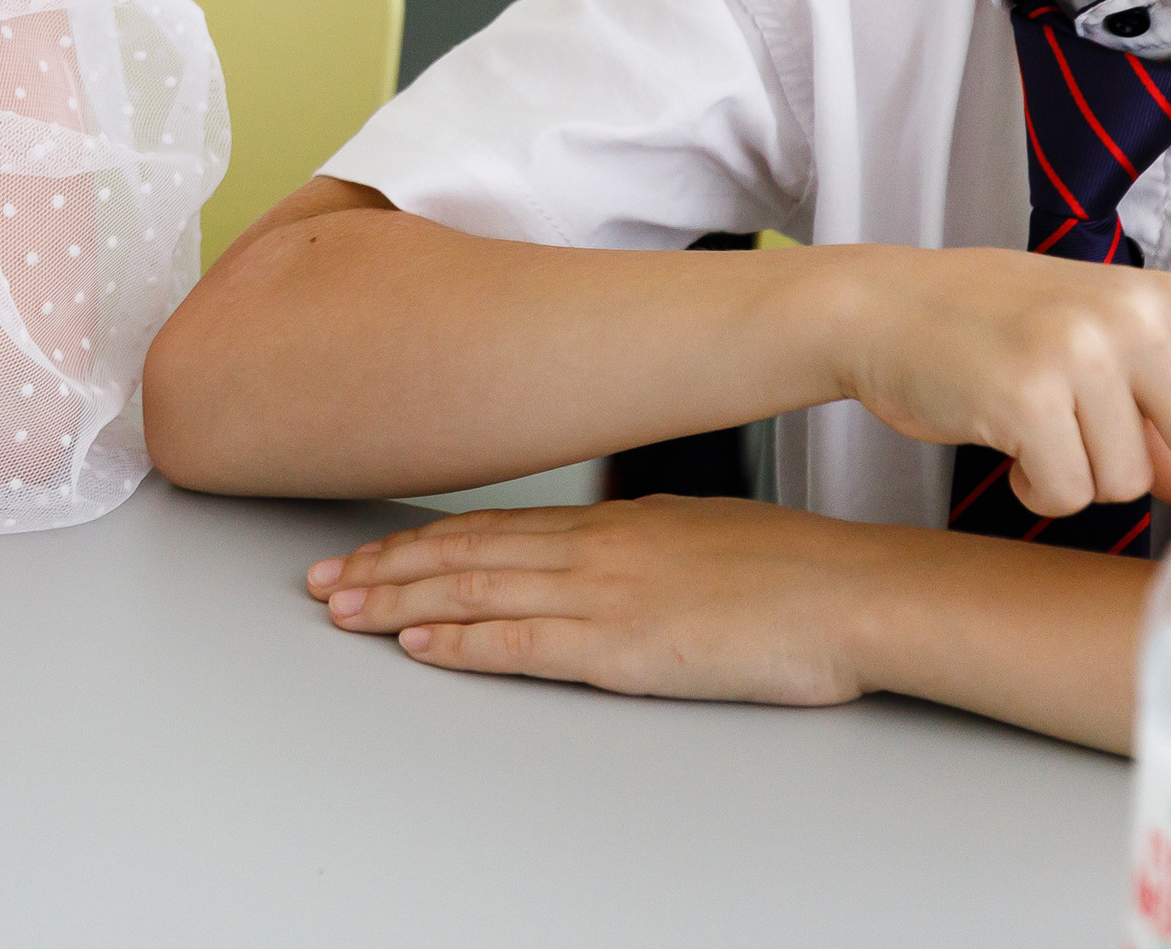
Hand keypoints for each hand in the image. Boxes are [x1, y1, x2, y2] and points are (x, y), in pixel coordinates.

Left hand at [308, 497, 873, 705]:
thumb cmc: (789, 570)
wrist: (848, 591)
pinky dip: (464, 644)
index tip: (367, 549)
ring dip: (401, 603)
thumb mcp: (695, 534)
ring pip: (476, 593)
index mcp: (607, 522)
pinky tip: (422, 647)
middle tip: (322, 580)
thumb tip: (605, 556)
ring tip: (343, 609)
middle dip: (385, 567)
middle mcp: (590, 549)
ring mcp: (602, 594)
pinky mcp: (623, 645)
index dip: (419, 540)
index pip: (488, 529)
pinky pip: (524, 644)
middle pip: (463, 555)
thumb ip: (637, 544)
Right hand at [816, 244, 1170, 519]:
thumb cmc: (984, 329)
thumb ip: (1159, 404)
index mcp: (1156, 300)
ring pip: (1133, 483)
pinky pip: (1067, 492)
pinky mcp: (1025, 394)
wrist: (876, 309)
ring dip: (1083, 481)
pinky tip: (1003, 448)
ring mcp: (1077, 351)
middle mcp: (1127, 316)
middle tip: (1134, 478)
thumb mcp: (1083, 342)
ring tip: (1033, 433)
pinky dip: (1036, 491)